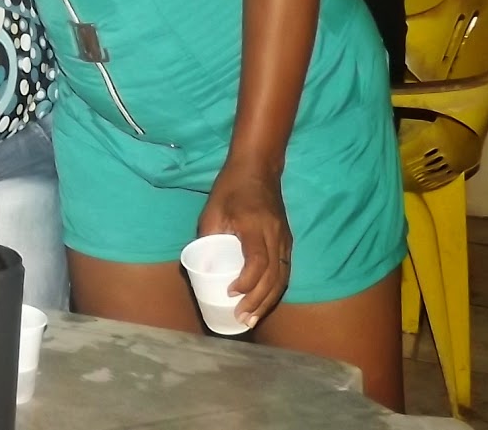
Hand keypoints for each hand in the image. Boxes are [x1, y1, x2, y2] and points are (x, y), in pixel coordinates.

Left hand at [198, 162, 291, 327]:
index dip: (246, 282)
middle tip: (241, 319)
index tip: (230, 293)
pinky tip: (264, 303)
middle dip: (258, 302)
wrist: (258, 169)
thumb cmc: (230, 188)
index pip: (258, 261)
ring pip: (283, 277)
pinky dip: (276, 290)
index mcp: (254, 225)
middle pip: (273, 276)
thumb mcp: (212, 210)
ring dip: (268, 301)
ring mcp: (285, 239)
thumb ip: (208, 237)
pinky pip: (285, 271)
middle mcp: (275, 234)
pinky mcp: (287, 242)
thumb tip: (199, 266)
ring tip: (253, 319)